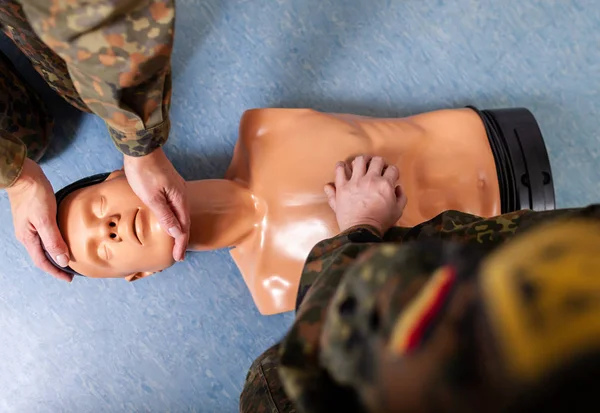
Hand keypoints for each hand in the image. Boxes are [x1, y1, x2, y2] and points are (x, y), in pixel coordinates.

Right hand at [6, 159, 72, 280]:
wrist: (23, 174)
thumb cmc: (34, 195)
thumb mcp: (46, 218)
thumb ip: (53, 240)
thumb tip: (62, 260)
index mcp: (28, 238)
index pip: (43, 262)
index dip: (56, 272)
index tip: (69, 279)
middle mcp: (27, 235)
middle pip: (42, 256)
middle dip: (56, 266)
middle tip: (72, 272)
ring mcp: (30, 226)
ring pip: (44, 246)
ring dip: (55, 254)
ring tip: (69, 258)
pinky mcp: (35, 218)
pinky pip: (45, 236)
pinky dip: (55, 242)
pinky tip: (63, 239)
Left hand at [123, 148, 188, 260]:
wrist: (142, 148)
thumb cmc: (144, 172)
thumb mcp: (151, 197)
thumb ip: (165, 215)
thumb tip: (176, 232)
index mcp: (179, 198)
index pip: (183, 227)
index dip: (181, 243)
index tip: (178, 257)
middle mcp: (181, 194)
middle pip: (184, 221)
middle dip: (181, 239)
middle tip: (177, 254)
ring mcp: (176, 188)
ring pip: (181, 214)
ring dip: (178, 229)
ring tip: (175, 241)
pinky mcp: (169, 185)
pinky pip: (176, 206)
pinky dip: (174, 218)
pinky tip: (169, 220)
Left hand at [324, 155, 407, 234]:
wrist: (361, 232)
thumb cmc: (380, 222)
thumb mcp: (398, 211)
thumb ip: (401, 197)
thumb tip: (397, 187)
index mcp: (385, 184)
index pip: (392, 169)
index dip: (392, 171)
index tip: (390, 175)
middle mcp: (370, 180)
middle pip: (376, 160)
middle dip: (379, 162)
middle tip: (376, 168)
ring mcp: (355, 182)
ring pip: (358, 161)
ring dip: (361, 161)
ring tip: (361, 165)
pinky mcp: (342, 187)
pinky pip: (339, 171)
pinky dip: (340, 167)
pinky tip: (343, 168)